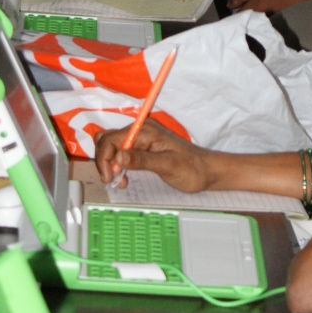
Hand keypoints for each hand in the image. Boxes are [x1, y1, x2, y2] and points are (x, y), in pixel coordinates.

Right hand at [94, 118, 216, 191]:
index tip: (109, 177)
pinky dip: (117, 166)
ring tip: (120, 181)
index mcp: (145, 131)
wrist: (206, 171)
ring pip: (111, 146)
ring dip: (109, 164)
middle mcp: (140, 131)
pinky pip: (120, 153)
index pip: (111, 139)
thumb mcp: (167, 165)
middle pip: (107, 140)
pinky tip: (124, 178)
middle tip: (112, 180)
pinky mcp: (142, 148)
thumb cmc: (192, 168)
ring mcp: (140, 139)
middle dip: (104, 160)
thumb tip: (119, 158)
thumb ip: (142, 160)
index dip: (104, 159)